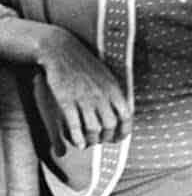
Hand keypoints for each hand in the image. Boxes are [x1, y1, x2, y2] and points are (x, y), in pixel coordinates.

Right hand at [32, 28, 130, 151]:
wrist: (62, 51)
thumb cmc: (85, 64)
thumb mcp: (107, 76)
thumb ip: (115, 93)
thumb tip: (124, 110)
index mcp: (114, 88)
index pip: (126, 115)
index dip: (124, 130)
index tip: (120, 139)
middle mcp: (101, 95)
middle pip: (110, 125)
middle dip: (107, 138)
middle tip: (102, 142)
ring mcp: (84, 98)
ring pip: (93, 128)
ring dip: (92, 140)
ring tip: (90, 143)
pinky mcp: (66, 101)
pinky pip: (75, 125)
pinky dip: (78, 138)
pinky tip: (78, 144)